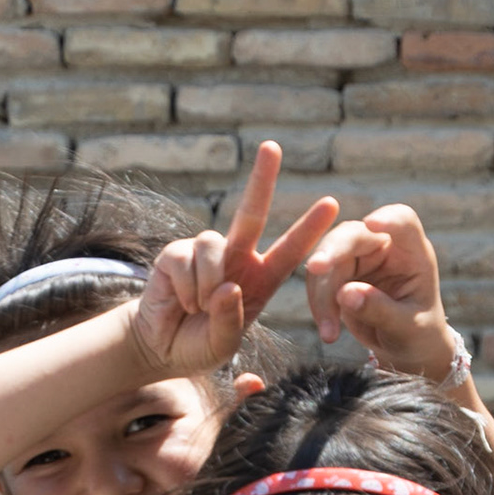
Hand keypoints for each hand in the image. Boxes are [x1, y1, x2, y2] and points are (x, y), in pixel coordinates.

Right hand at [130, 141, 340, 375]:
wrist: (160, 348)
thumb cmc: (199, 344)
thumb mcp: (224, 343)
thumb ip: (230, 320)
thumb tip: (228, 286)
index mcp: (260, 279)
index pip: (290, 250)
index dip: (310, 227)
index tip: (332, 204)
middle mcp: (236, 258)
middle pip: (251, 212)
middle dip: (261, 178)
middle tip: (271, 146)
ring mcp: (205, 252)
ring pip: (214, 244)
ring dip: (208, 281)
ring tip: (199, 307)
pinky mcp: (174, 253)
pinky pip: (185, 258)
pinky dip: (187, 285)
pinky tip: (182, 302)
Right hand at [302, 203, 456, 379]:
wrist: (404, 347)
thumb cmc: (418, 334)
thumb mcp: (407, 328)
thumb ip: (381, 310)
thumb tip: (346, 294)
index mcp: (413, 253)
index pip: (403, 222)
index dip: (387, 218)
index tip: (371, 223)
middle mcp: (384, 248)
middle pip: (353, 234)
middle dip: (332, 251)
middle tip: (316, 268)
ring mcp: (360, 258)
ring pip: (328, 258)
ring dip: (321, 293)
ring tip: (329, 334)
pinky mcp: (340, 273)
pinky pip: (318, 279)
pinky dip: (318, 303)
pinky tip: (328, 331)